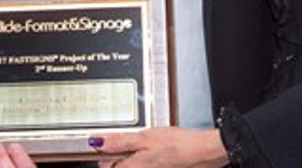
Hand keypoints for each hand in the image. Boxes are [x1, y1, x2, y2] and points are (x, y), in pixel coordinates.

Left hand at [91, 128, 227, 167]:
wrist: (203, 152)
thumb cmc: (177, 145)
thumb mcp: (145, 137)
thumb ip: (119, 142)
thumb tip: (97, 142)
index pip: (107, 166)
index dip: (106, 153)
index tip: (110, 141)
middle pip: (120, 166)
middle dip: (120, 154)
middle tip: (129, 138)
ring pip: (133, 164)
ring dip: (133, 154)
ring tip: (144, 141)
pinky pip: (146, 164)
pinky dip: (145, 156)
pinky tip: (155, 146)